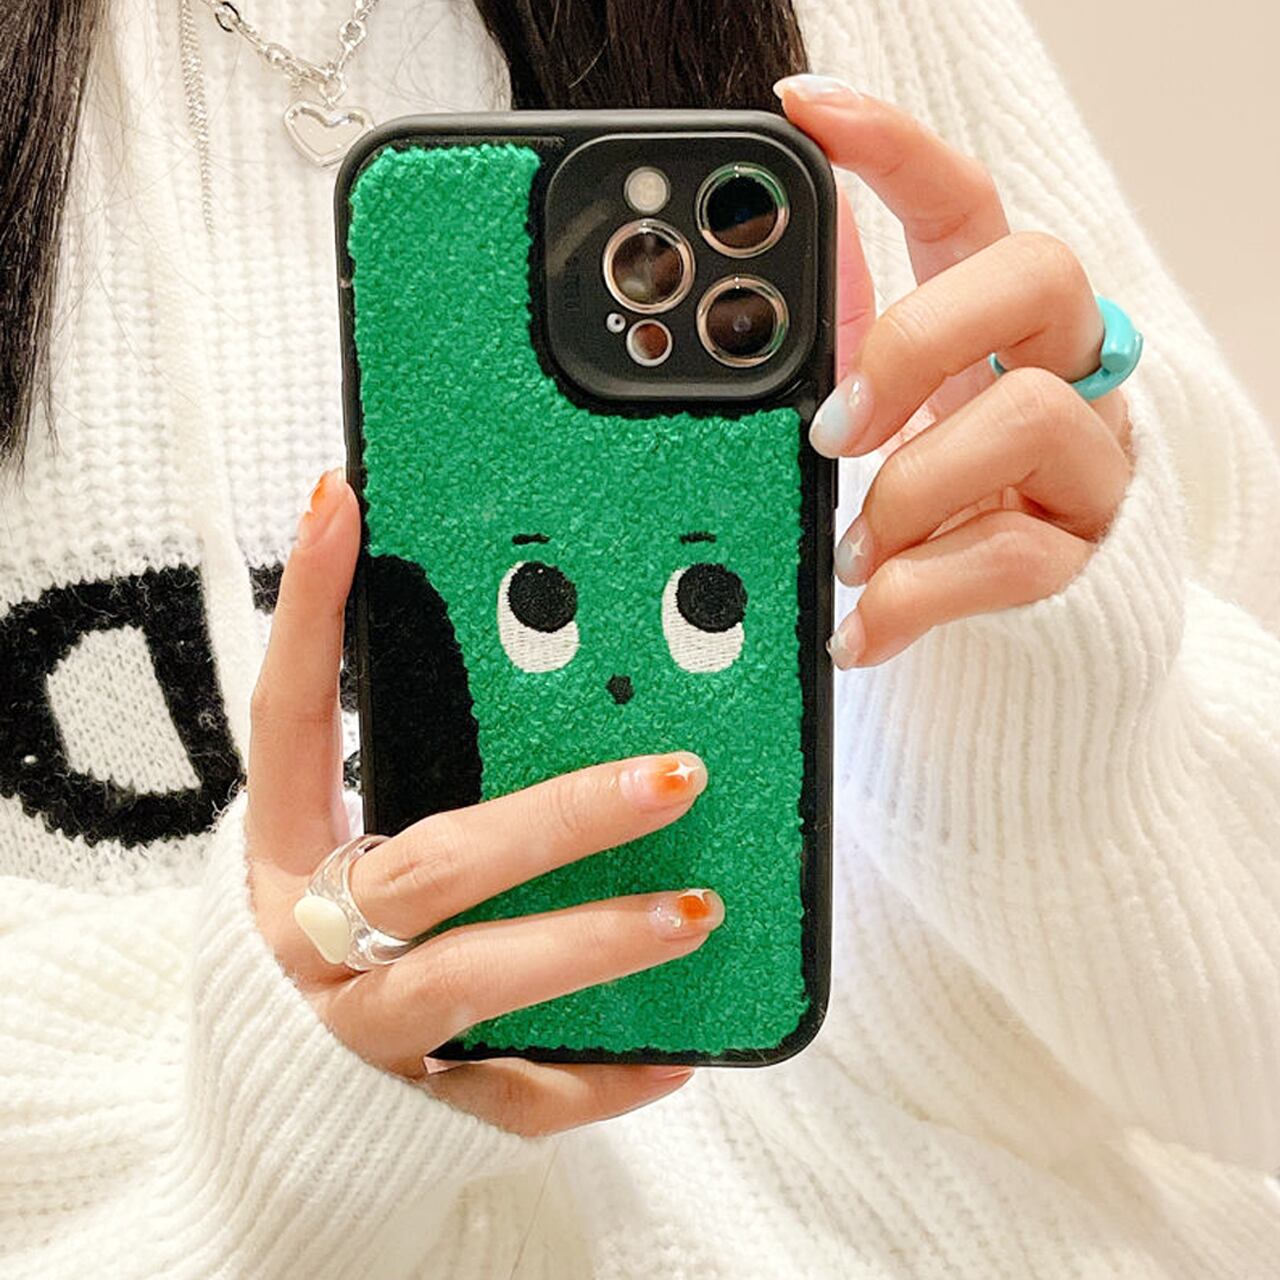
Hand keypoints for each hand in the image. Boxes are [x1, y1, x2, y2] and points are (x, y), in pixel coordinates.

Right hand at [244, 470, 721, 1134]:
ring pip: (475, 978)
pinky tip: (679, 1052)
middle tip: (676, 774)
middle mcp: (308, 935)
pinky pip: (512, 1096)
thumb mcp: (345, 856)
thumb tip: (552, 688)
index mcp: (288, 850)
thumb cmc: (327, 955)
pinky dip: (598, 1079)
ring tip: (696, 910)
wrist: (273, 1130)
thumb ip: (420, 784)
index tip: (343, 506)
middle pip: (434, 862)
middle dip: (559, 817)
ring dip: (591, 941)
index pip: (288, 713)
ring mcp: (354, 1029)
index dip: (306, 610)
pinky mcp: (408, 1108)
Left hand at [776, 76, 1133, 667]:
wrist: (1011, 615)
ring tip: (850, 550)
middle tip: (835, 426)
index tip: (802, 114)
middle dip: (917, 341)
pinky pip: (1017, 559)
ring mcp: (1085, 455)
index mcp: (991, 319)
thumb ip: (834, 356)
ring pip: (1030, 419)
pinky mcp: (1082, 549)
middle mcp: (1059, 364)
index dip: (895, 149)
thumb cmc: (933, 495)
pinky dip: (920, 597)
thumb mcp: (877, 417)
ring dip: (912, 489)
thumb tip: (744, 305)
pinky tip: (862, 626)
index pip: (962, 203)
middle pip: (1037, 274)